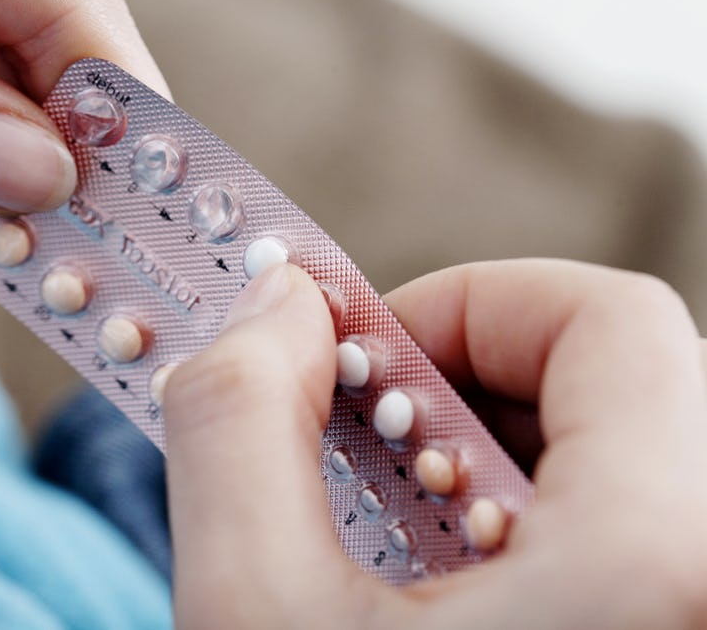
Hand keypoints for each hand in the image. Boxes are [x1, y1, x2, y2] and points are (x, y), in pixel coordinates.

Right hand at [163, 260, 706, 627]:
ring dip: (494, 459)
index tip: (365, 358)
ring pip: (629, 458)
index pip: (611, 321)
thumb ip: (240, 419)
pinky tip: (452, 583)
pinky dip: (534, 522)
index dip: (467, 303)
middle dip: (464, 387)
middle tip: (366, 445)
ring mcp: (697, 609)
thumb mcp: (253, 611)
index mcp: (659, 563)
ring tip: (401, 528)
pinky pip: (637, 529)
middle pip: (620, 385)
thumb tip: (276, 305)